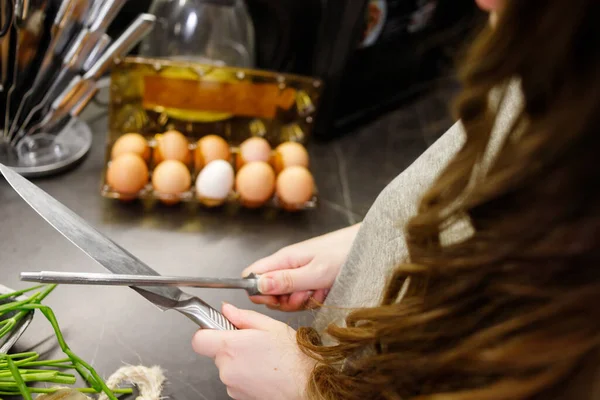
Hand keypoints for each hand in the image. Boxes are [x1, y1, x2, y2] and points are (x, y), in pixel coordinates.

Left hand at [192, 303, 313, 399]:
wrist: (307, 383)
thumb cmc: (293, 356)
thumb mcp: (269, 325)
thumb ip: (242, 317)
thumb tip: (226, 310)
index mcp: (231, 347)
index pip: (199, 339)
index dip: (207, 332)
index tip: (218, 329)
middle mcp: (227, 369)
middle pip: (216, 353)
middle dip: (229, 346)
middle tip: (251, 342)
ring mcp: (232, 385)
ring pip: (227, 367)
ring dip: (239, 361)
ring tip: (262, 357)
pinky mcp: (238, 396)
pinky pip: (235, 380)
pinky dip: (246, 374)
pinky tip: (264, 370)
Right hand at [242, 223, 360, 310]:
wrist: (367, 247)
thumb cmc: (343, 254)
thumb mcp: (315, 272)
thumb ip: (286, 281)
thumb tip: (257, 286)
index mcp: (282, 259)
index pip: (251, 275)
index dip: (257, 292)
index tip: (276, 298)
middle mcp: (287, 267)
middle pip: (270, 293)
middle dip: (286, 301)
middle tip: (305, 293)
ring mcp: (299, 275)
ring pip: (287, 298)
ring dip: (304, 300)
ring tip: (320, 288)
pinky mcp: (311, 282)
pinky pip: (304, 298)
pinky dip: (315, 298)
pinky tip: (326, 289)